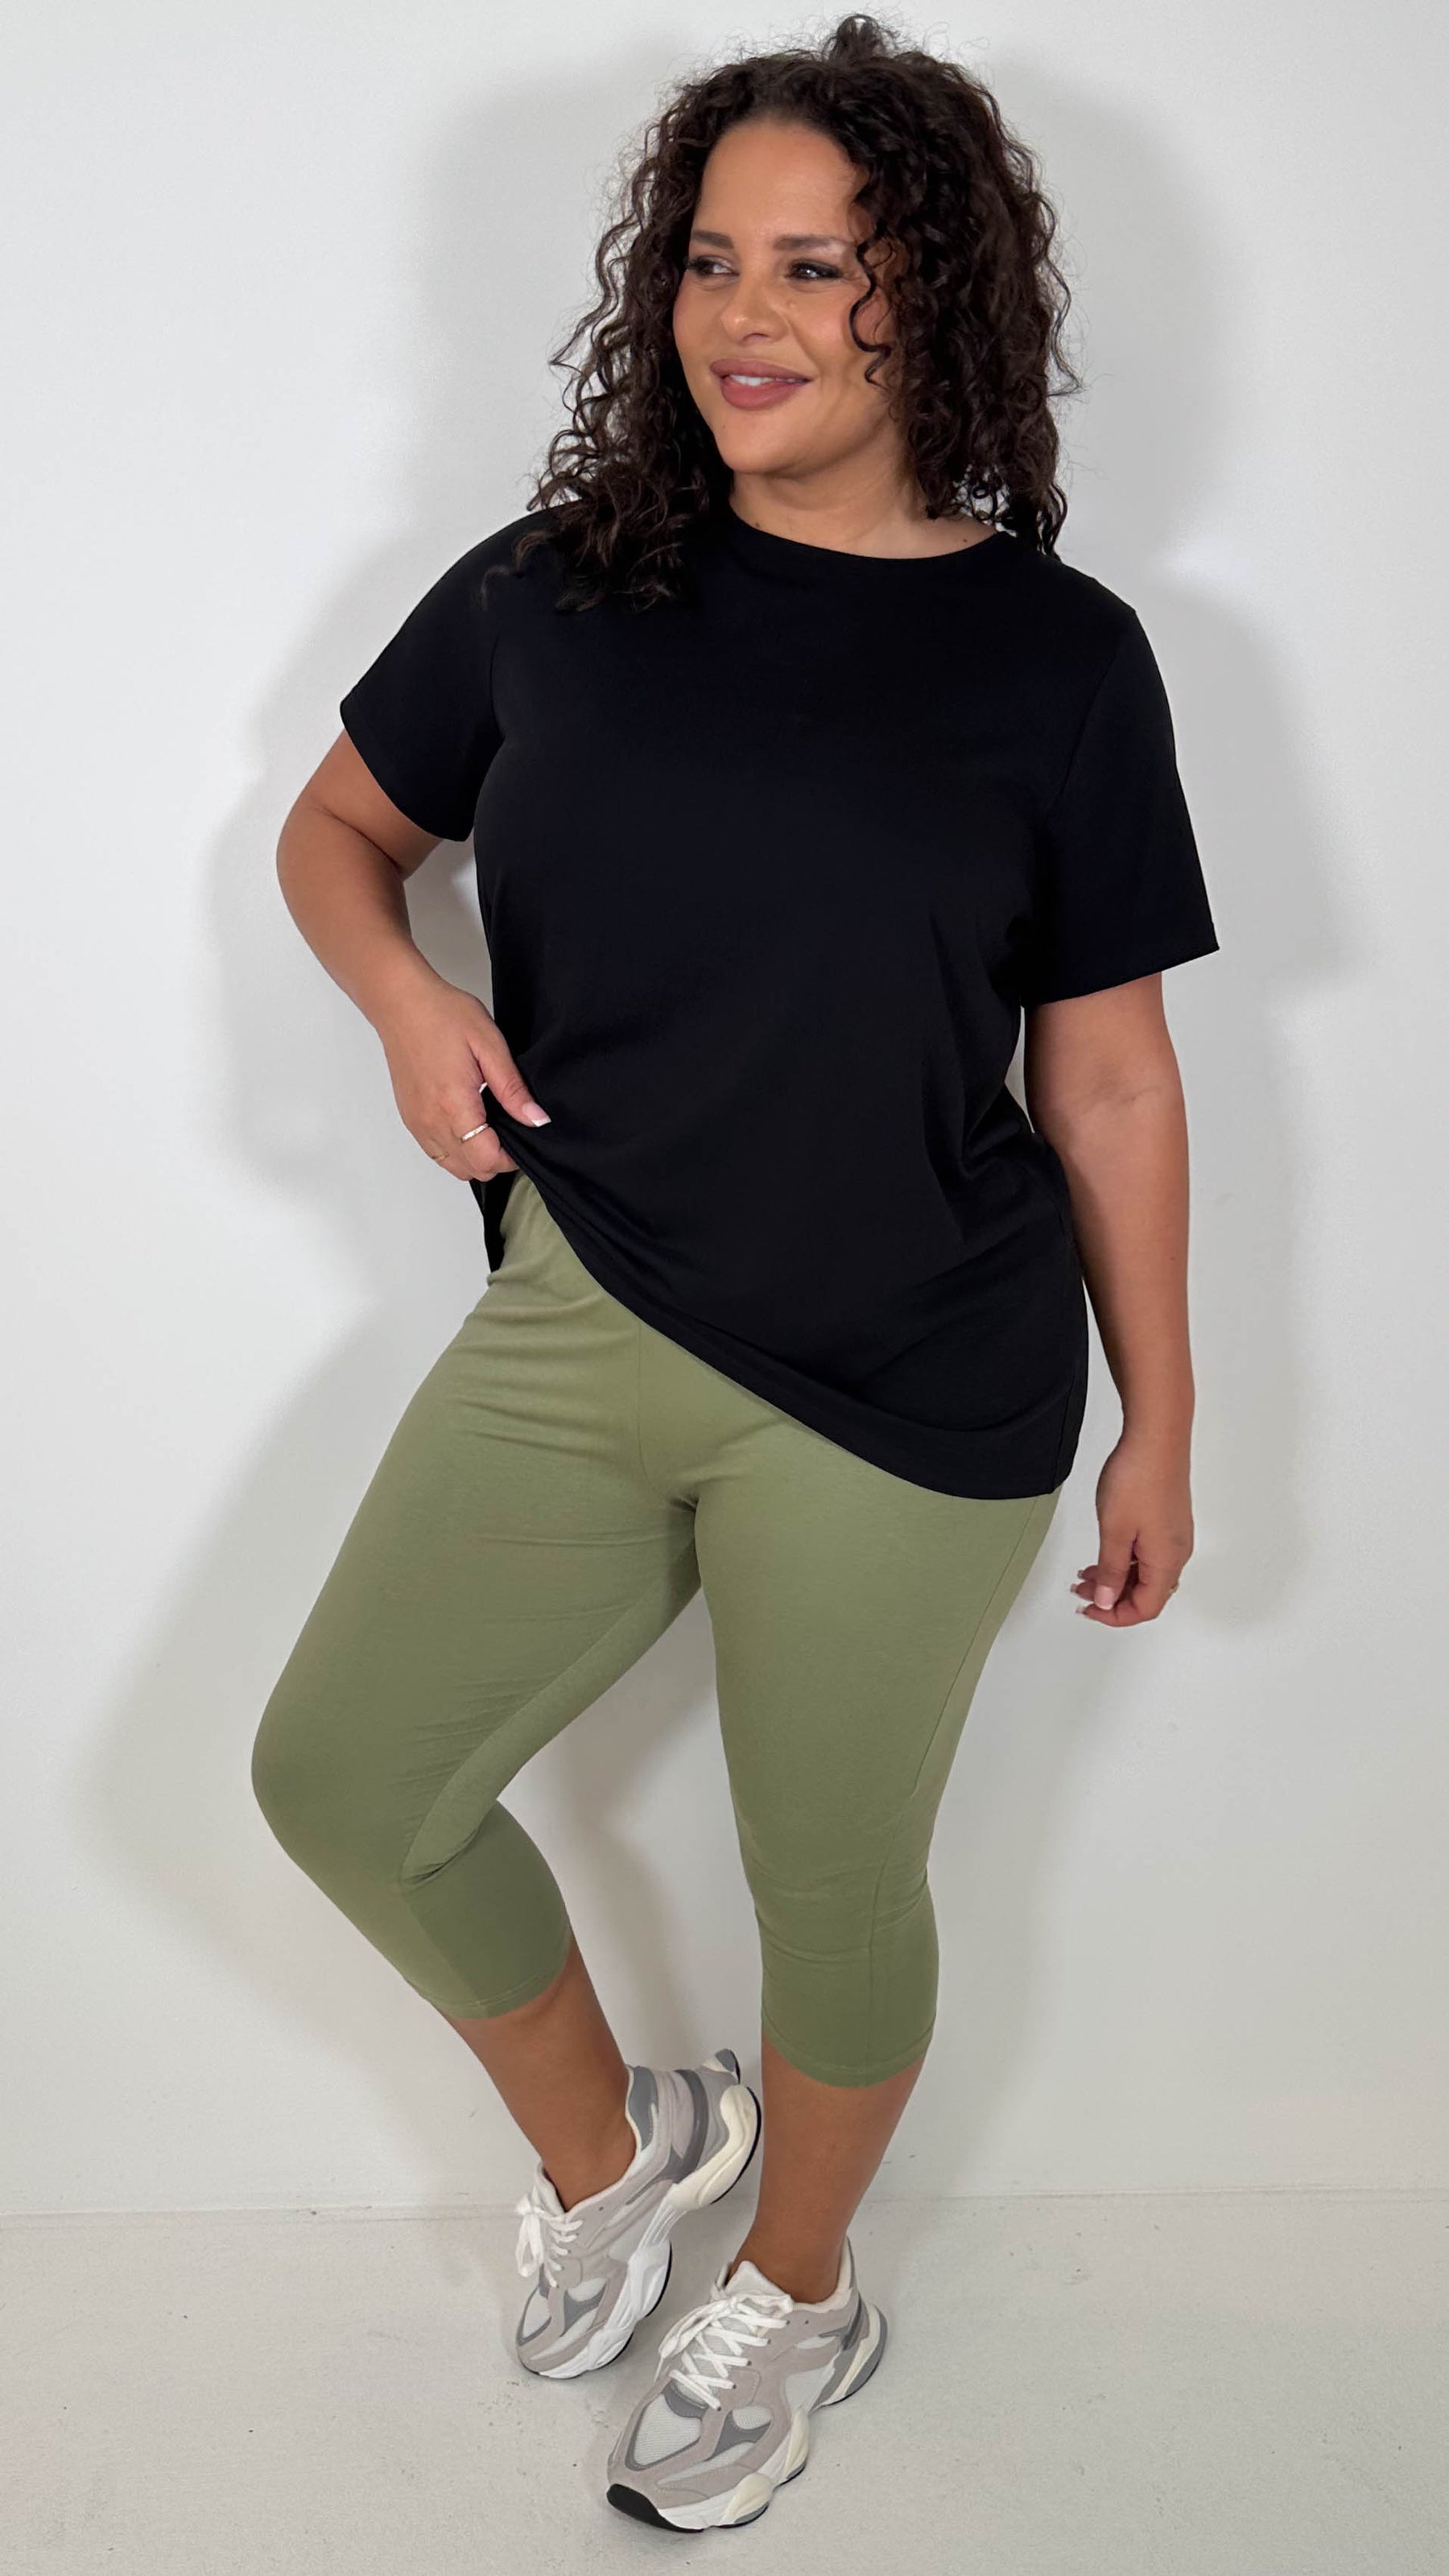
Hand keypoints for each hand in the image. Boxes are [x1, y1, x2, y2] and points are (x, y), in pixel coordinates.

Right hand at [373, 968, 549, 1183]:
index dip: (512, 1156)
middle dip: (497, 1159)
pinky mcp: (410, 1119)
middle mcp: (431, 1122)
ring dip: (476, 1157)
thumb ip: (513, 1089)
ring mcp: (417, 1123)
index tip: (523, 1134)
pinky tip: (469, 1125)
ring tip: (491, 1127)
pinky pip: (437, 1153)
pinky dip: (457, 1150)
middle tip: (511, 1129)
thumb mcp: (490, 1045)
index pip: (488, 1160)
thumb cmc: (442, 1015)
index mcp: (454, 1106)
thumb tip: (536, 1119)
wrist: (401, 1003)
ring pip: (453, 1167)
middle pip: (472, 1170)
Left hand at [1071, 1431, 1193, 1626]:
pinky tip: (1106, 1551)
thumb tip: (1106, 1601)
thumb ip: (1111, 1571)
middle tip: (1080, 1591)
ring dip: (1116, 1577)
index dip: (1115, 1615)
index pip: (1145, 1608)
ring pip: (1146, 1573)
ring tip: (1085, 1572)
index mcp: (1167, 1561)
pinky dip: (1125, 1559)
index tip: (1088, 1609)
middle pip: (1147, 1593)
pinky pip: (1148, 1554)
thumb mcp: (1114, 1532)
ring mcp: (1174, 1536)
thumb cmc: (1138, 1478)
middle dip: (1112, 1597)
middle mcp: (1176, 1552)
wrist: (1157, 1437)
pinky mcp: (1168, 1520)